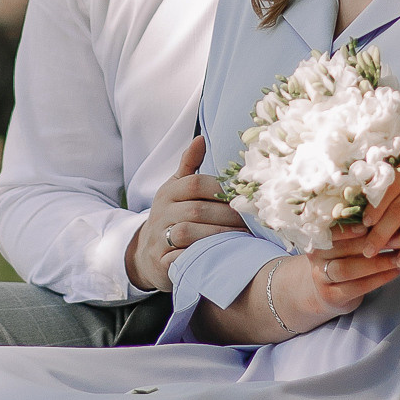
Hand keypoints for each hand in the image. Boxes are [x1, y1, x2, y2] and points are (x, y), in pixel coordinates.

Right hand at [124, 138, 243, 292]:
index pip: (195, 184)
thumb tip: (201, 138)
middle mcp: (161, 213)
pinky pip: (181, 258)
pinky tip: (223, 256)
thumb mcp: (176, 189)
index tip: (244, 196)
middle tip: (252, 220)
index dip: (220, 189)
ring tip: (244, 238)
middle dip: (227, 216)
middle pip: (196, 210)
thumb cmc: (171, 216)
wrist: (147, 253)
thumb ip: (189, 165)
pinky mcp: (161, 262)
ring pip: (188, 233)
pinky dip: (202, 257)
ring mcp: (159, 238)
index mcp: (168, 192)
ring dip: (218, 236)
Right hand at [294, 226, 399, 319]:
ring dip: (378, 263)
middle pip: (343, 248)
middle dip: (373, 242)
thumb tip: (386, 210)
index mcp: (317, 235)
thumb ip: (358, 227)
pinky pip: (358, 286)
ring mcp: (321, 278)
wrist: (327, 291)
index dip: (350, 226)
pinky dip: (380, 279)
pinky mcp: (332, 296)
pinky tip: (396, 272)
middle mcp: (315, 256)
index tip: (371, 222)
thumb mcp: (344, 240)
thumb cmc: (343, 257)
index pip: (332, 228)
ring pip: (349, 269)